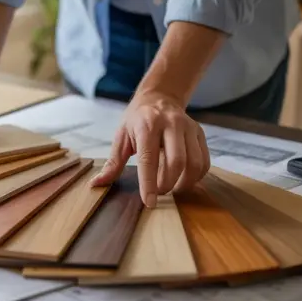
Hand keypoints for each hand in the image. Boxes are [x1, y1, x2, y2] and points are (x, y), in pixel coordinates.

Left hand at [89, 90, 209, 207]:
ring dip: (184, 183)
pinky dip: (196, 177)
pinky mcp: (200, 134)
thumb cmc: (137, 120)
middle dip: (168, 184)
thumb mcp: (121, 136)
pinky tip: (183, 180)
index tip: (149, 203)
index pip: (149, 159)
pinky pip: (204, 161)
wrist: (159, 98)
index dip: (149, 184)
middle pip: (177, 162)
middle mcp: (171, 124)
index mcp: (147, 125)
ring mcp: (189, 128)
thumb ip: (112, 162)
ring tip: (172, 188)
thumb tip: (96, 184)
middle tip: (159, 192)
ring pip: (194, 163)